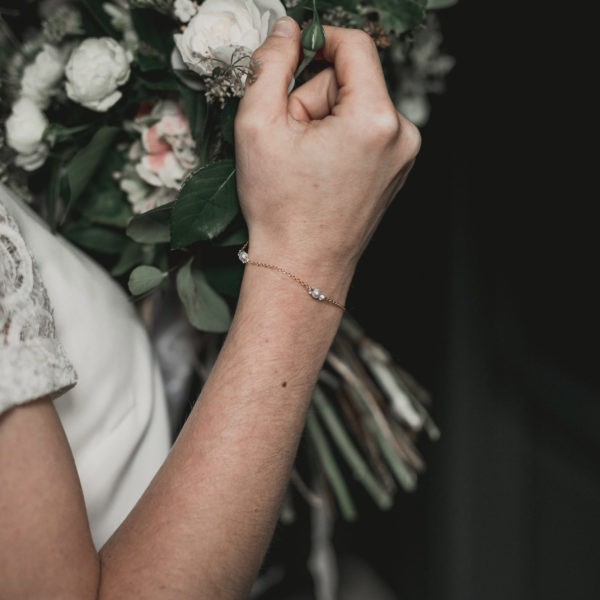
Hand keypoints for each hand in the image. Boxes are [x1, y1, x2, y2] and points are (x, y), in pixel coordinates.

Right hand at [235, 18, 420, 293]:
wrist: (302, 268)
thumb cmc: (281, 208)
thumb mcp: (258, 125)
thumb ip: (270, 64)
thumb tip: (285, 30)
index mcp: (375, 119)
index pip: (354, 45)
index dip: (318, 40)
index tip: (292, 55)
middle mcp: (401, 135)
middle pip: (353, 80)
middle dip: (315, 99)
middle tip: (291, 140)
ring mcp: (402, 157)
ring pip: (358, 108)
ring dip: (326, 123)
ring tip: (305, 163)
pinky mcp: (395, 172)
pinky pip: (365, 134)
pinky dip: (340, 142)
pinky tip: (321, 172)